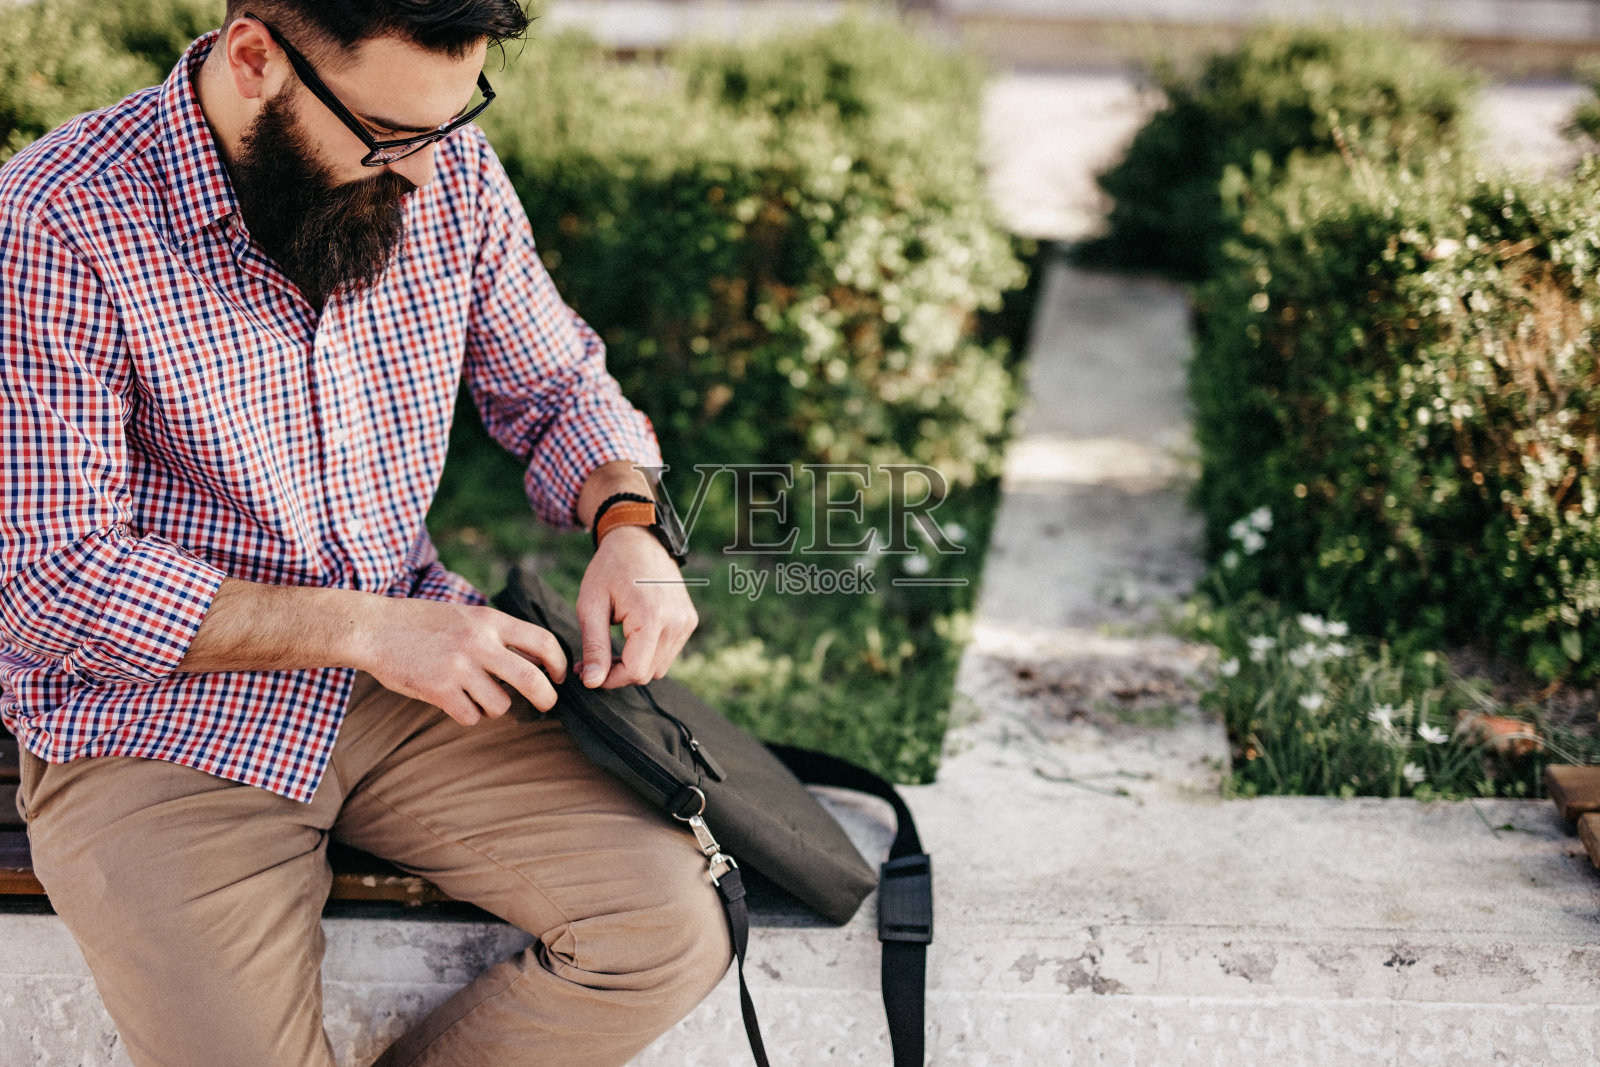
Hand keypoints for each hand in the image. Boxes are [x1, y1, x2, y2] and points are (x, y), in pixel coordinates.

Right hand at [351, 597, 567, 725]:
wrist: (374, 628)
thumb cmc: (423, 622)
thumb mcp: (467, 615)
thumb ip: (498, 634)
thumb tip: (537, 661)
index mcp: (490, 620)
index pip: (542, 641)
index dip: (558, 663)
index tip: (558, 676)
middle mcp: (479, 642)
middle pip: (532, 679)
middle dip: (546, 698)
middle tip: (546, 705)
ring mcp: (459, 667)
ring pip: (500, 705)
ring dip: (495, 707)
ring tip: (477, 696)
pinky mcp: (438, 690)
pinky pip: (470, 716)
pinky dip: (468, 715)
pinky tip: (455, 701)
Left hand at [577, 525, 697, 688]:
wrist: (639, 539)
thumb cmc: (610, 568)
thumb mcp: (591, 605)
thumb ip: (594, 646)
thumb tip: (593, 682)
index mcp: (652, 617)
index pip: (635, 671)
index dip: (609, 679)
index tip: (588, 672)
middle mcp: (677, 622)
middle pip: (648, 673)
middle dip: (619, 673)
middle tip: (593, 660)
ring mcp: (687, 621)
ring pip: (659, 667)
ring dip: (634, 665)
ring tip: (611, 648)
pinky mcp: (689, 620)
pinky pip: (668, 653)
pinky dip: (648, 653)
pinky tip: (631, 637)